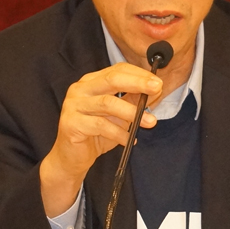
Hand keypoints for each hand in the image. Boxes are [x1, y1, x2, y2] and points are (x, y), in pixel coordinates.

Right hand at [39, 63, 162, 216]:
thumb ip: (135, 100)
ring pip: (107, 103)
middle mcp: (80, 89)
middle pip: (111, 79)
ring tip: (151, 122)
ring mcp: (73, 105)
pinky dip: (119, 133)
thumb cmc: (96, 134)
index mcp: (92, 82)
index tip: (158, 82)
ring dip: (132, 112)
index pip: (117, 70)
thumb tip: (156, 90)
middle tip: (157, 88)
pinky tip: (129, 139)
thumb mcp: (120, 115)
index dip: (139, 74)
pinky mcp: (71, 123)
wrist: (71, 158)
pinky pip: (100, 125)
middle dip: (137, 83)